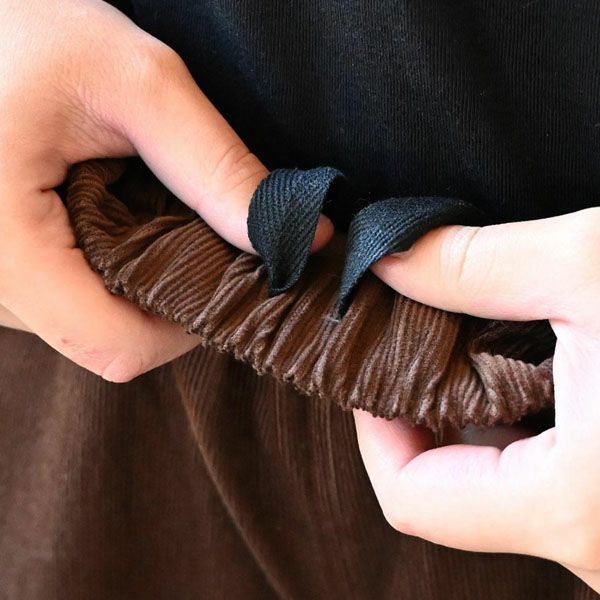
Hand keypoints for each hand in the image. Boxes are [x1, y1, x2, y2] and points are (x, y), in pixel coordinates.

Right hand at [0, 0, 332, 379]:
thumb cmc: (32, 22)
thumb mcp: (138, 84)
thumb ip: (217, 167)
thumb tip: (300, 238)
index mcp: (3, 238)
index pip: (116, 344)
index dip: (185, 327)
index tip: (220, 281)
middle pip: (101, 340)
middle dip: (160, 301)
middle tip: (187, 239)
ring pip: (79, 326)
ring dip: (128, 287)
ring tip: (138, 217)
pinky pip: (57, 301)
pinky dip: (96, 275)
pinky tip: (105, 221)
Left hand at [354, 207, 599, 591]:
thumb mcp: (597, 265)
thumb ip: (476, 265)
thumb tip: (390, 261)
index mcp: (577, 508)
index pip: (415, 500)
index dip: (375, 432)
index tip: (371, 373)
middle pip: (458, 496)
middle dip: (427, 421)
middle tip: (420, 353)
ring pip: (509, 491)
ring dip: (479, 423)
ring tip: (478, 352)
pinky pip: (560, 483)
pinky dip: (531, 431)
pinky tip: (543, 373)